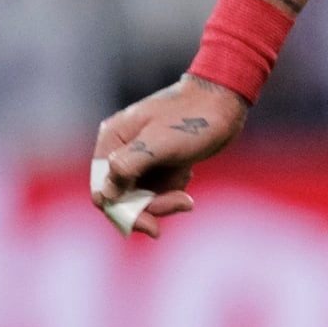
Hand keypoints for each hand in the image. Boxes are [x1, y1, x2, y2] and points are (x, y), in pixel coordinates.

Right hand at [89, 74, 250, 238]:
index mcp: (112, 141)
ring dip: (166, 198)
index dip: (123, 212)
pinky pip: (159, 188)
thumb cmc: (192, 118)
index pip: (103, 190)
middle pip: (124, 197)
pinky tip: (188, 173)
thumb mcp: (158, 143)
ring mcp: (141, 156)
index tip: (152, 225)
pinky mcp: (160, 161)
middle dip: (152, 206)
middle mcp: (122, 150)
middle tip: (184, 203)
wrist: (224, 101)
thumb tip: (105, 195)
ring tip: (188, 183)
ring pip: (143, 195)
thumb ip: (127, 167)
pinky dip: (173, 188)